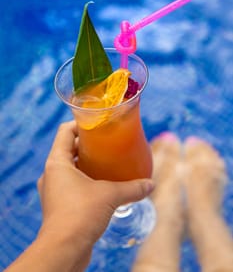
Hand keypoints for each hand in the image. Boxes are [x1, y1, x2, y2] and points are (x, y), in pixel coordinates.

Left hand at [37, 121, 154, 268]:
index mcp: (57, 162)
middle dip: (87, 144)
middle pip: (68, 148)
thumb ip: (132, 187)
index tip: (97, 123)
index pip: (65, 131)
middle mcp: (51, 173)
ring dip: (86, 163)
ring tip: (106, 162)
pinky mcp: (59, 204)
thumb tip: (150, 184)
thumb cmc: (80, 215)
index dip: (80, 123)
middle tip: (106, 142)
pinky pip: (71, 184)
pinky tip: (102, 185)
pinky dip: (85, 180)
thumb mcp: (110, 195)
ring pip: (70, 168)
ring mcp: (53, 190)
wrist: (64, 250)